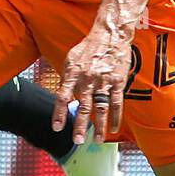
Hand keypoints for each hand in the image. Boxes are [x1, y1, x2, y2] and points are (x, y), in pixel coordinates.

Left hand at [54, 25, 132, 144]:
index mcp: (73, 73)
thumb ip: (66, 78)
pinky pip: (116, 102)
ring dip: (99, 126)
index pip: (63, 96)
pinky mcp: (117, 81)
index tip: (57, 128)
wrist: (110, 34)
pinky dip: (115, 117)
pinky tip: (113, 128)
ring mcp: (103, 81)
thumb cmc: (88, 47)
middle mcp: (87, 78)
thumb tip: (62, 95)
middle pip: (83, 106)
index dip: (59, 113)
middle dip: (80, 125)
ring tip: (97, 140)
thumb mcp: (71, 59)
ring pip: (101, 108)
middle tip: (78, 141)